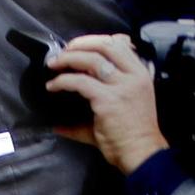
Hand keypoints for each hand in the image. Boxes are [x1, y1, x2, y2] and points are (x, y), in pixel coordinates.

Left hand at [46, 33, 167, 174]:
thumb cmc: (132, 132)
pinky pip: (79, 81)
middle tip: (63, 52)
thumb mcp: (123, 103)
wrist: (141, 155)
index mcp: (140, 73)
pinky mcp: (107, 99)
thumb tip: (75, 91)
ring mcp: (122, 87)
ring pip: (91, 59)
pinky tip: (53, 86)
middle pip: (104, 45)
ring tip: (53, 64)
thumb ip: (100, 92)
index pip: (119, 42)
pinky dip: (62, 81)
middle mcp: (133, 76)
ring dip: (67, 58)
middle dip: (79, 44)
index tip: (77, 45)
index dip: (94, 40)